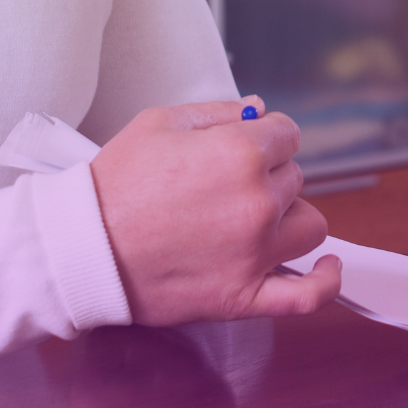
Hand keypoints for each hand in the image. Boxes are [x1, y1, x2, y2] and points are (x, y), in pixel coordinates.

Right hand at [91, 97, 341, 324]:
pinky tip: (326, 266)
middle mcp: (258, 202)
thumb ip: (219, 112)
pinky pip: (308, 295)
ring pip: (309, 225)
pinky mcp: (245, 296)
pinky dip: (325, 281)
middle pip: (293, 177)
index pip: (287, 134)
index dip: (263, 138)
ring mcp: (256, 253)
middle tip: (221, 186)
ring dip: (289, 218)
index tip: (244, 147)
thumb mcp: (160, 123)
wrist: (81, 247)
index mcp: (241, 153)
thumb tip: (258, 110)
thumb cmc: (113, 185)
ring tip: (256, 219)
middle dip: (264, 175)